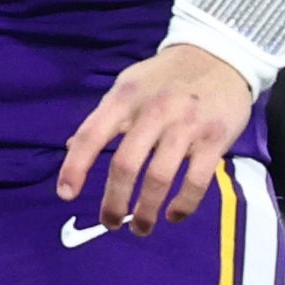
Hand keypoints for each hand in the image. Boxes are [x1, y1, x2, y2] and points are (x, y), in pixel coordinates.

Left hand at [58, 42, 253, 234]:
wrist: (219, 56)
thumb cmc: (165, 76)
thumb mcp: (127, 85)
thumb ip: (104, 118)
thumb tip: (72, 147)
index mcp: (124, 98)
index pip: (91, 135)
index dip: (75, 167)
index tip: (66, 194)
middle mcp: (152, 112)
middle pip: (125, 164)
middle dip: (114, 201)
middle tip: (109, 223)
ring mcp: (185, 126)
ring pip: (158, 178)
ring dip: (146, 210)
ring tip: (140, 228)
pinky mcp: (214, 139)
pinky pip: (195, 181)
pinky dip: (183, 205)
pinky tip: (173, 216)